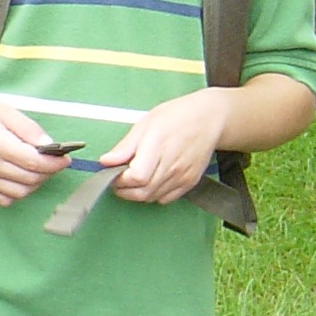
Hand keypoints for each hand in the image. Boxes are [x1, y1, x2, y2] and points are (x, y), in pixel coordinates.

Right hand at [0, 90, 73, 206]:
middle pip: (31, 179)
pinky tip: (20, 179)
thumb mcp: (3, 110)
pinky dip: (17, 193)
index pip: (34, 162)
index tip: (65, 158)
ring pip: (20, 192)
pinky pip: (4, 199)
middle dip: (49, 172)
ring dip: (35, 183)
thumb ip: (28, 128)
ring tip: (38, 169)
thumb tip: (49, 146)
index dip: (55, 163)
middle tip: (54, 161)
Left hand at [99, 87, 229, 204]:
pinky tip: (150, 181)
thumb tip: (105, 161)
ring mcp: (182, 176)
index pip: (136, 177)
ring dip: (137, 193)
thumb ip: (125, 146)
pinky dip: (153, 194)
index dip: (120, 180)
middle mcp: (172, 165)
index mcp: (158, 146)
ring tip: (132, 179)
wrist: (209, 119)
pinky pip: (166, 198)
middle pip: (143, 192)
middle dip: (124, 191)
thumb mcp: (145, 124)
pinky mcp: (190, 182)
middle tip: (117, 181)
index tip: (113, 173)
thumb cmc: (176, 117)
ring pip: (152, 197)